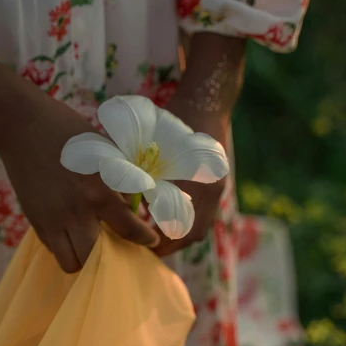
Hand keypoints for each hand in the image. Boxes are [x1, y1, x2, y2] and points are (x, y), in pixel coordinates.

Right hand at [0, 94, 159, 271]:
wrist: (22, 125)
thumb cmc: (69, 133)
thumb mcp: (104, 152)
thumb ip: (120, 182)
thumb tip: (137, 207)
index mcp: (98, 191)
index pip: (129, 229)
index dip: (145, 240)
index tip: (151, 241)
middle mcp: (75, 211)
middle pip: (96, 257)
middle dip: (110, 256)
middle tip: (117, 247)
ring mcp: (51, 219)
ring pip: (70, 262)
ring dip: (84, 259)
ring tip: (91, 246)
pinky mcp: (34, 220)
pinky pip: (52, 248)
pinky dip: (65, 247)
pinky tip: (72, 233)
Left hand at [152, 100, 228, 257]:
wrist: (207, 97)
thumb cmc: (176, 118)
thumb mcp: (155, 147)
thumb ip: (145, 175)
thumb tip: (128, 206)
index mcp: (201, 185)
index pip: (182, 230)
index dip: (162, 243)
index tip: (141, 246)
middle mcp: (213, 191)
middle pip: (193, 233)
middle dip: (169, 243)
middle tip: (144, 247)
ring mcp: (217, 188)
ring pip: (198, 225)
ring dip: (177, 232)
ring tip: (153, 236)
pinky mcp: (215, 183)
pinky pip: (202, 212)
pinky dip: (185, 219)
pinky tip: (164, 216)